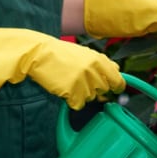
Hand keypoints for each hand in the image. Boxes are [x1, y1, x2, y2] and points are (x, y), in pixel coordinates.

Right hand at [0, 28, 124, 109]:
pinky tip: (63, 88)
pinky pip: (78, 105)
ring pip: (90, 98)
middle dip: (95, 90)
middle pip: (103, 91)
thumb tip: (117, 71)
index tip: (115, 91)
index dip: (116, 87)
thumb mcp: (84, 53)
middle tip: (80, 82)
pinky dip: (71, 100)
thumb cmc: (59, 53)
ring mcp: (85, 83)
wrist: (38, 54)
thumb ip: (101, 63)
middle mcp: (95, 72)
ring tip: (68, 81)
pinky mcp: (73, 93)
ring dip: (81, 94)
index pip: (118, 80)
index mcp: (100, 60)